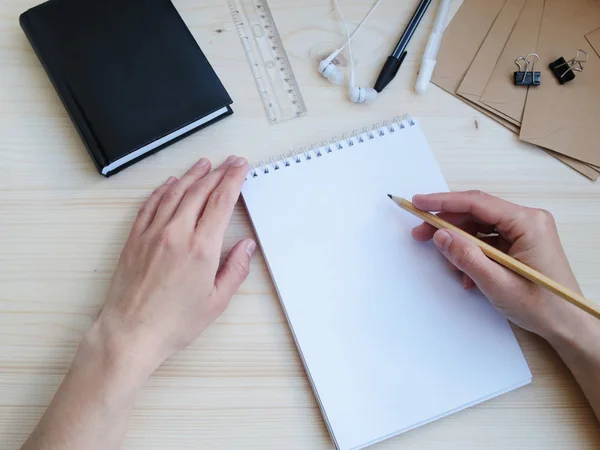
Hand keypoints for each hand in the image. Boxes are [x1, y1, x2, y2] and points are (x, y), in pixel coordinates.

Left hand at [88, 155, 254, 377]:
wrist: (131, 332)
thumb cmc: (173, 322)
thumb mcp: (216, 301)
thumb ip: (235, 270)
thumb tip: (246, 247)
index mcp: (201, 248)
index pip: (221, 201)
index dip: (233, 179)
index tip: (240, 167)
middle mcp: (177, 233)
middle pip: (200, 191)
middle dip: (218, 172)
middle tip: (229, 162)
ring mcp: (153, 233)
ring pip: (175, 192)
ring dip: (192, 175)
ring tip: (204, 164)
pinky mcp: (135, 238)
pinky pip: (151, 205)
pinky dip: (163, 189)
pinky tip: (170, 183)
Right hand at [410, 190, 583, 338]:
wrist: (569, 325)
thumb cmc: (543, 307)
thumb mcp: (498, 284)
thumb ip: (467, 257)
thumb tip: (440, 235)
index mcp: (528, 223)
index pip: (477, 203)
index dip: (443, 202)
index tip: (418, 203)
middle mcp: (528, 221)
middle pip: (476, 213)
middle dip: (447, 224)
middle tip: (420, 234)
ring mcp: (526, 232)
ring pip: (480, 227)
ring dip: (460, 243)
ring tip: (448, 264)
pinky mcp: (521, 244)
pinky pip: (489, 240)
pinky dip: (473, 253)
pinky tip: (466, 273)